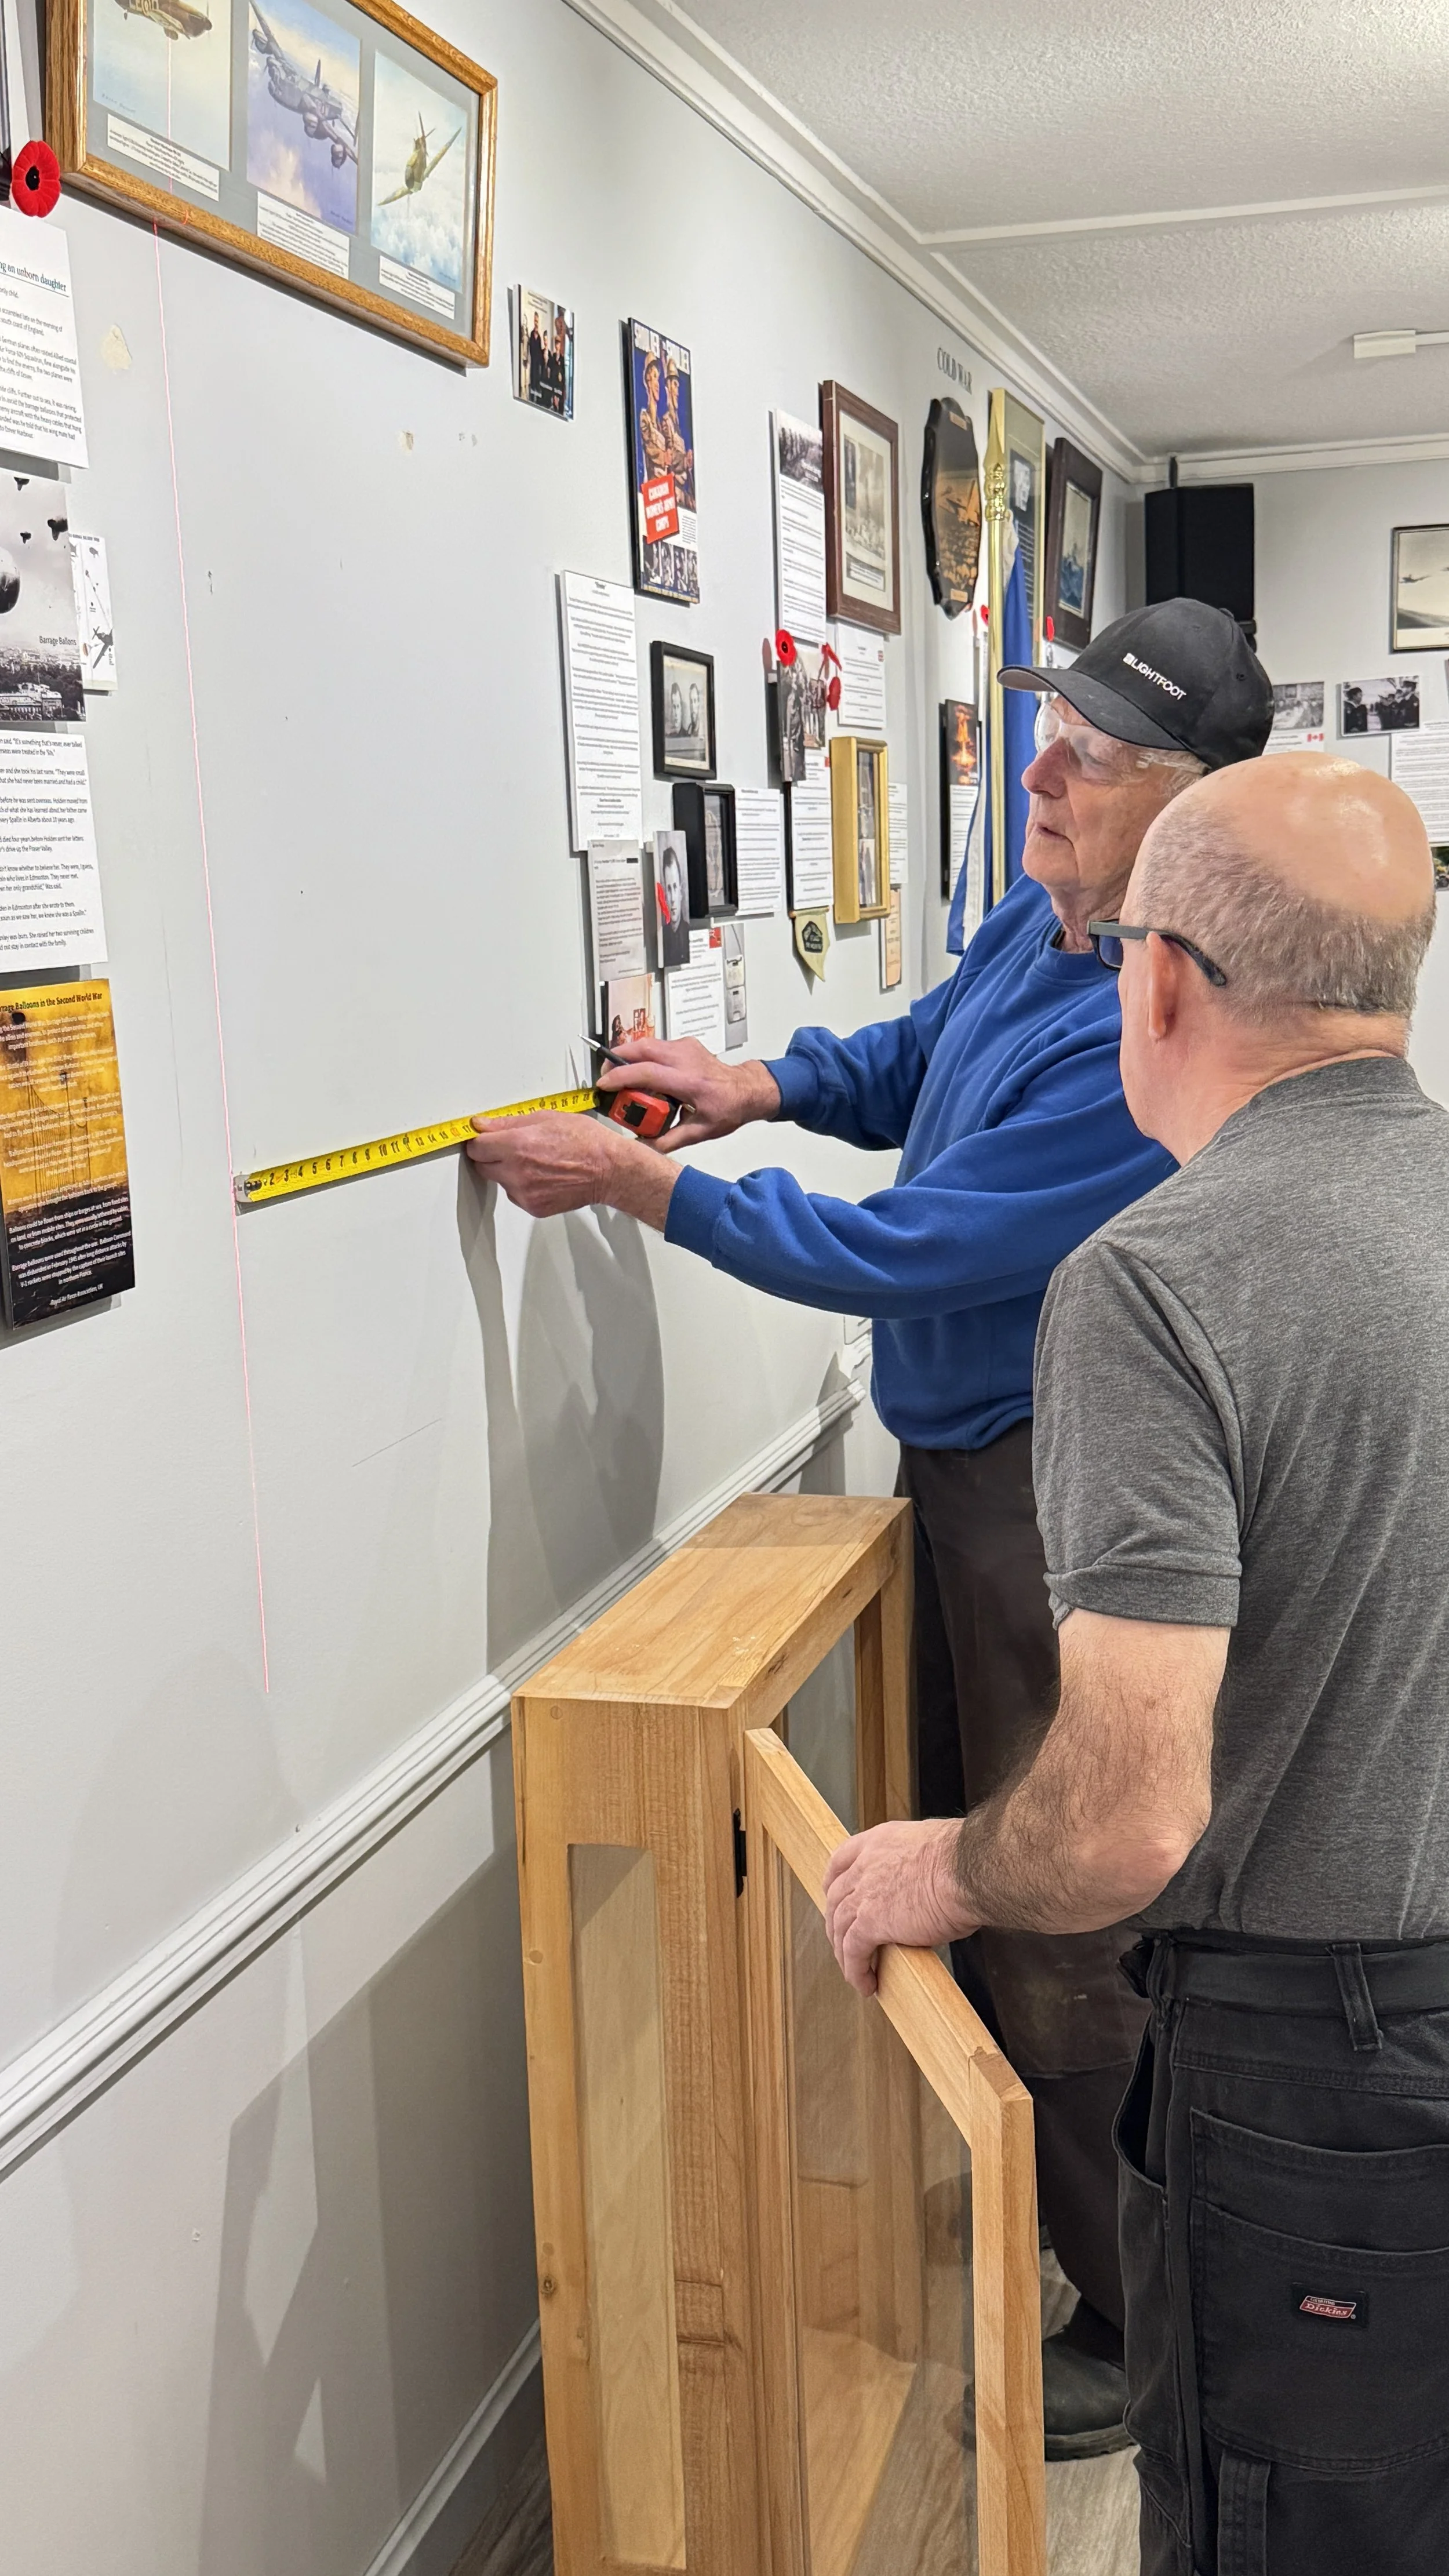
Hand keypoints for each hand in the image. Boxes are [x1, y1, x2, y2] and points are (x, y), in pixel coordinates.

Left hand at [465, 1109, 619, 1216]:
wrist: (609, 1170)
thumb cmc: (586, 1141)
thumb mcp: (546, 1118)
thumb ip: (508, 1123)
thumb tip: (483, 1124)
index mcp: (517, 1146)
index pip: (476, 1147)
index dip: (481, 1140)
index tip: (485, 1138)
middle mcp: (516, 1173)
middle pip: (481, 1166)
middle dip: (491, 1155)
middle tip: (512, 1148)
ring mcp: (524, 1193)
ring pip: (499, 1181)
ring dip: (508, 1171)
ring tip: (535, 1161)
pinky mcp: (533, 1207)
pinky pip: (515, 1194)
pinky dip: (522, 1186)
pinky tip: (543, 1175)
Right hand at [596, 1037, 780, 1151]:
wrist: (746, 1090)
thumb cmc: (729, 1106)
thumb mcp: (701, 1131)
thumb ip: (669, 1140)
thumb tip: (644, 1145)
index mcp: (691, 1082)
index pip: (648, 1073)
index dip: (621, 1077)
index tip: (605, 1084)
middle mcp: (687, 1060)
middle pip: (643, 1048)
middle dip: (616, 1058)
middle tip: (604, 1074)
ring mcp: (686, 1048)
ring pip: (647, 1043)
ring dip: (627, 1054)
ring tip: (617, 1072)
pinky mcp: (685, 1044)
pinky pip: (656, 1045)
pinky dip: (642, 1054)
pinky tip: (639, 1069)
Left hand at [823, 1819, 972, 1995]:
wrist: (969, 1871)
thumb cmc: (965, 1861)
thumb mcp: (933, 1850)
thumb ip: (917, 1865)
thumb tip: (925, 1885)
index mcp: (880, 1841)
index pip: (841, 1860)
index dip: (834, 1883)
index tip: (832, 1896)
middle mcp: (866, 1864)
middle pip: (836, 1897)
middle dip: (836, 1923)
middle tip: (842, 1942)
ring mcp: (865, 1893)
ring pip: (840, 1927)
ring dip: (843, 1953)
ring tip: (854, 1971)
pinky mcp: (871, 1922)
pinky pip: (853, 1951)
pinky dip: (856, 1970)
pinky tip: (866, 1984)